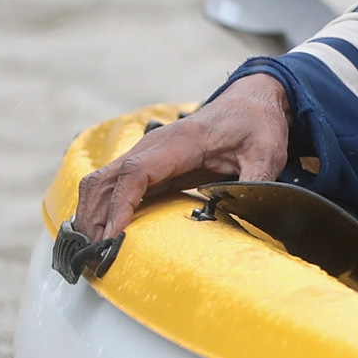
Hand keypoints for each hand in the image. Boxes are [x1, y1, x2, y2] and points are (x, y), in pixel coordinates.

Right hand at [72, 73, 290, 241]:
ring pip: (101, 182)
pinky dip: (99, 208)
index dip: (120, 205)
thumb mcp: (267, 152)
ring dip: (90, 215)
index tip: (112, 236)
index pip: (136, 172)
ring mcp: (146, 154)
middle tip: (92, 257)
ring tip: (90, 252)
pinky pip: (113, 185)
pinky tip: (100, 235)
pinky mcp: (147, 164)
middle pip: (106, 179)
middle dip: (94, 217)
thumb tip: (247, 213)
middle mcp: (153, 146)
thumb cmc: (257, 124)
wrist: (251, 101)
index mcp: (180, 142)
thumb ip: (257, 181)